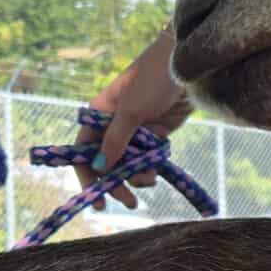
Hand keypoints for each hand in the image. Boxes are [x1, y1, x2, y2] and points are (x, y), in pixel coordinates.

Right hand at [77, 30, 191, 210]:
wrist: (187, 68)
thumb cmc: (153, 80)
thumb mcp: (132, 111)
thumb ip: (116, 140)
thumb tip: (99, 166)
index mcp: (98, 116)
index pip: (83, 152)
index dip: (88, 177)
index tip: (98, 200)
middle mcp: (113, 126)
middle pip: (106, 164)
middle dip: (116, 183)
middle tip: (130, 202)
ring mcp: (135, 131)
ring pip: (128, 164)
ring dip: (136, 177)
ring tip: (149, 180)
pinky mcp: (155, 135)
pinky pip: (147, 159)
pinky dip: (150, 168)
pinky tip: (156, 172)